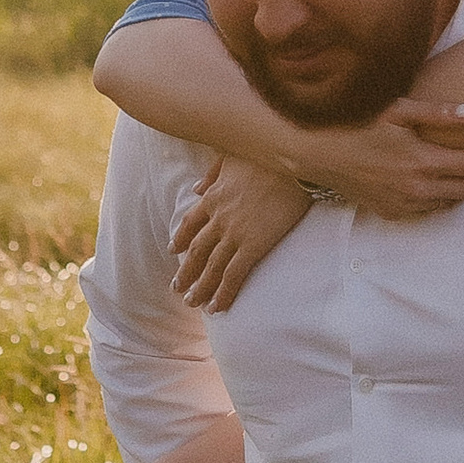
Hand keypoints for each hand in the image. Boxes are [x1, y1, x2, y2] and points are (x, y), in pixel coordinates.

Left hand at [172, 158, 311, 311]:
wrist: (290, 161)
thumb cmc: (266, 154)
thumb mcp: (231, 155)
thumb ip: (212, 173)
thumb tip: (196, 189)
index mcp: (213, 196)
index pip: (190, 223)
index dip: (180, 238)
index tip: (173, 251)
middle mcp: (218, 218)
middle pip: (196, 250)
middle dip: (186, 272)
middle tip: (178, 289)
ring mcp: (234, 234)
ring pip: (211, 267)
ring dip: (200, 288)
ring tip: (192, 303)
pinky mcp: (253, 245)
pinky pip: (234, 275)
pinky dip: (223, 293)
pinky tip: (217, 308)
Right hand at [305, 105, 463, 221]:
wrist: (314, 149)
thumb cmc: (354, 121)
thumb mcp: (396, 110)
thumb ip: (439, 113)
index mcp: (423, 161)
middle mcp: (416, 188)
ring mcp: (402, 204)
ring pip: (448, 202)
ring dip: (453, 186)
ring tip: (444, 165)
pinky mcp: (388, 212)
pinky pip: (424, 210)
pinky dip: (431, 196)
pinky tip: (422, 177)